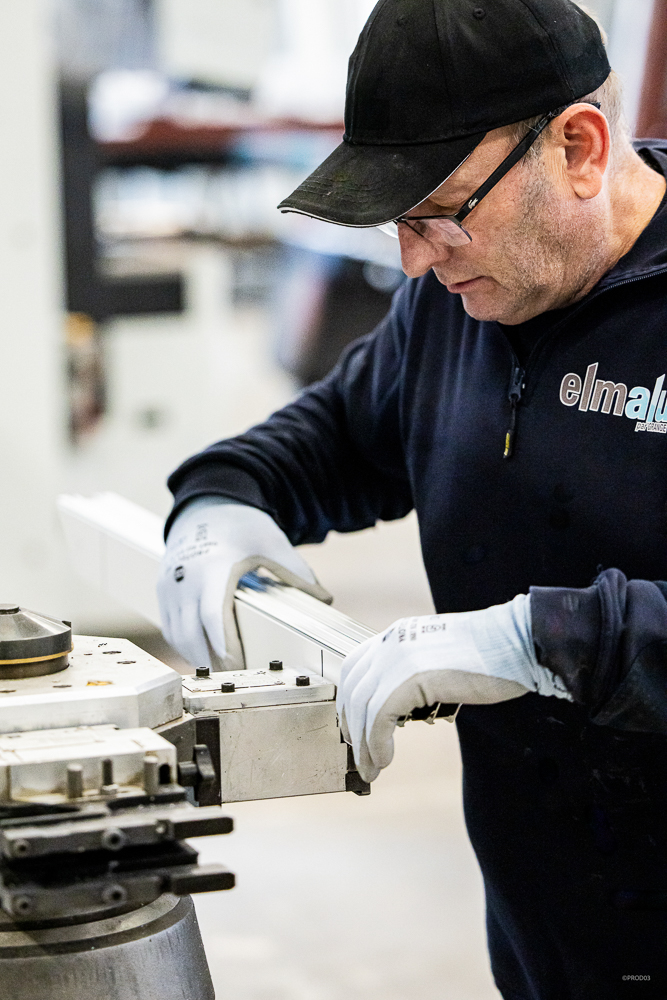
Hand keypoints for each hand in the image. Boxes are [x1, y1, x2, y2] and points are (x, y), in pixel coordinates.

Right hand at [158, 497, 330, 668]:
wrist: (204, 506)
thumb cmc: (239, 525)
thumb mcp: (271, 542)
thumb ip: (295, 572)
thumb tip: (325, 599)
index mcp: (213, 568)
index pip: (212, 614)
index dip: (221, 643)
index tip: (234, 664)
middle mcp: (185, 579)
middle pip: (190, 633)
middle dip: (211, 659)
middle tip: (235, 678)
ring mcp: (169, 585)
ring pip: (177, 635)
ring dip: (196, 655)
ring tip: (222, 671)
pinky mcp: (162, 590)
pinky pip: (170, 627)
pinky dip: (185, 644)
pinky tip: (205, 653)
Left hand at [337, 595, 571, 781]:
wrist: (518, 642)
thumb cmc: (492, 655)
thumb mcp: (441, 658)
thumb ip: (416, 673)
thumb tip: (402, 704)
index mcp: (398, 634)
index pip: (355, 668)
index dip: (349, 702)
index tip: (354, 729)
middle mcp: (392, 641)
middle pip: (352, 689)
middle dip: (352, 727)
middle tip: (359, 756)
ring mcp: (399, 656)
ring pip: (362, 706)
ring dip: (363, 744)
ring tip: (371, 769)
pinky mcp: (411, 677)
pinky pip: (379, 716)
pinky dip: (376, 743)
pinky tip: (384, 760)